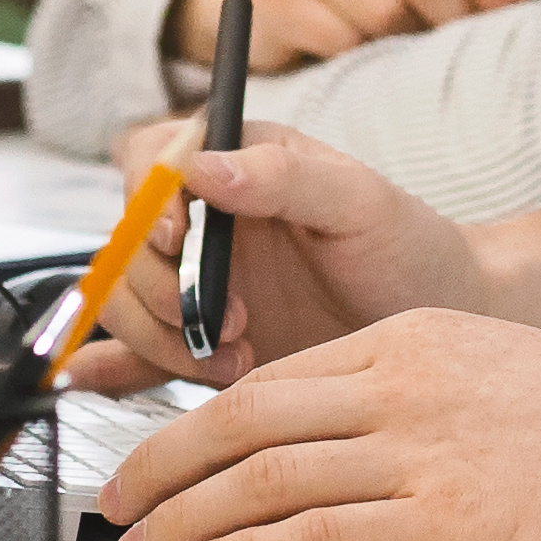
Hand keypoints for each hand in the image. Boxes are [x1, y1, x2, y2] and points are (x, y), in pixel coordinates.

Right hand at [55, 128, 485, 390]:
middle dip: (164, 288)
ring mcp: (196, 283)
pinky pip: (130, 352)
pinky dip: (112, 367)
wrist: (434, 324)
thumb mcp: (360, 202)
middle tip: (227, 322)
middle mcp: (205, 221)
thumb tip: (203, 165)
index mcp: (237, 164)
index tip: (178, 240)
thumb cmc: (407, 248)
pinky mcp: (195, 340)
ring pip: (123, 300)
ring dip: (161, 337)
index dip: (149, 199)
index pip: (152, 159)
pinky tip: (107, 380)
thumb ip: (285, 176)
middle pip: (127, 241)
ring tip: (232, 360)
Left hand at [98, 307, 540, 540]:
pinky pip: (322, 540)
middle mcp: (407, 388)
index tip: (153, 462)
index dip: (188, 427)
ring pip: (266, 482)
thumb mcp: (483, 364)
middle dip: (160, 472)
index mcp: (410, 343)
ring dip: (186, 521)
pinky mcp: (452, 527)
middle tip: (118, 510)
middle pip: (244, 425)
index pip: (265, 381)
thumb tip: (309, 452)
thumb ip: (397, 392)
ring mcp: (427, 456)